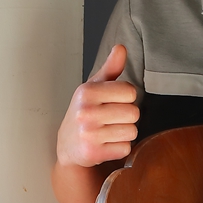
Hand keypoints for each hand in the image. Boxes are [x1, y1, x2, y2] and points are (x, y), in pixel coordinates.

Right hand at [56, 45, 138, 168]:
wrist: (68, 145)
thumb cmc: (85, 112)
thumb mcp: (94, 88)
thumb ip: (111, 68)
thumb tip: (121, 48)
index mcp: (87, 92)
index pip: (130, 91)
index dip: (126, 97)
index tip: (114, 101)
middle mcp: (85, 112)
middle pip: (134, 113)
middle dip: (127, 116)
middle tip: (112, 119)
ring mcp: (89, 134)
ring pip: (132, 131)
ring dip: (125, 133)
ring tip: (109, 131)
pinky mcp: (93, 153)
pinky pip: (125, 148)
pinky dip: (120, 148)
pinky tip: (106, 144)